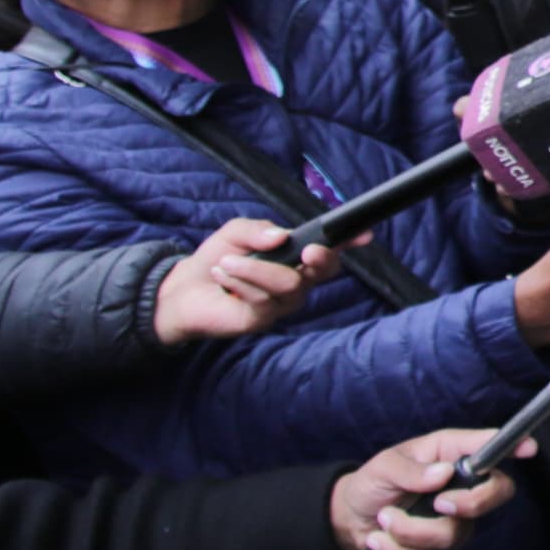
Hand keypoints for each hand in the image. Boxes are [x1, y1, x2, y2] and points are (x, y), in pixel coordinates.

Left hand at [153, 216, 332, 344]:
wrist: (185, 288)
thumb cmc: (217, 258)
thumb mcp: (236, 232)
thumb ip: (259, 230)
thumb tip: (282, 237)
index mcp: (295, 256)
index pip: (329, 249)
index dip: (348, 242)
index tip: (364, 235)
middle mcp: (297, 281)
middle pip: (325, 271)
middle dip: (320, 258)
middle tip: (308, 250)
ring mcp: (282, 303)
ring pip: (290, 284)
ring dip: (256, 268)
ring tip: (226, 263)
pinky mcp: (264, 319)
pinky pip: (264, 299)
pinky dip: (241, 282)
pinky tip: (224, 276)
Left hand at [329, 428, 531, 549]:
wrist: (349, 521)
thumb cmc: (371, 483)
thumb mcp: (383, 467)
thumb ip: (410, 470)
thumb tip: (442, 474)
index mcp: (449, 454)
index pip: (489, 448)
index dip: (514, 447)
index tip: (529, 449)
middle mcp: (460, 485)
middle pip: (497, 493)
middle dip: (472, 504)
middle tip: (440, 504)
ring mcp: (455, 518)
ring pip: (455, 532)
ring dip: (411, 530)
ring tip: (384, 520)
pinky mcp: (440, 547)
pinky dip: (398, 549)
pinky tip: (379, 540)